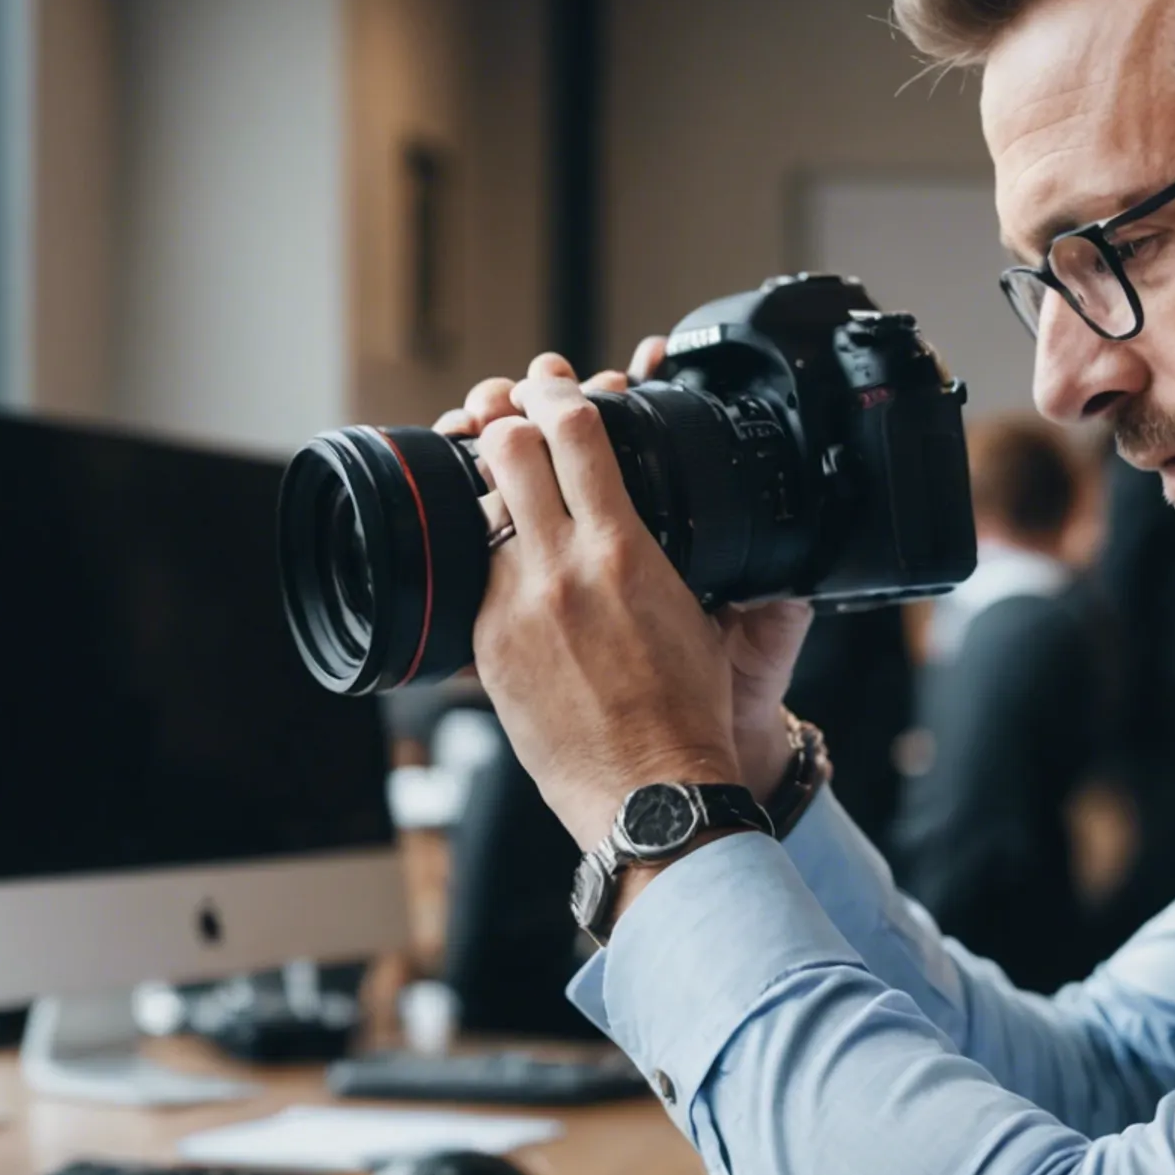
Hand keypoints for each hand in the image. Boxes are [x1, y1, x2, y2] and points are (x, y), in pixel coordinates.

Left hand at [458, 354, 742, 847]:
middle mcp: (561, 570)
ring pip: (479, 510)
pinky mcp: (486, 648)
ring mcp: (514, 607)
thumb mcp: (700, 614)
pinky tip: (499, 559)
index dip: (556, 392)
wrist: (651, 793)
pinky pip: (474, 575)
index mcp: (622, 550)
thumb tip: (680, 519)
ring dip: (490, 489)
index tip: (551, 382)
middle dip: (505, 421)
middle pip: (507, 450)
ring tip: (501, 486)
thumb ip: (681, 557)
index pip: (575, 433)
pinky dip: (486, 557)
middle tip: (511, 417)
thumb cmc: (686, 711)